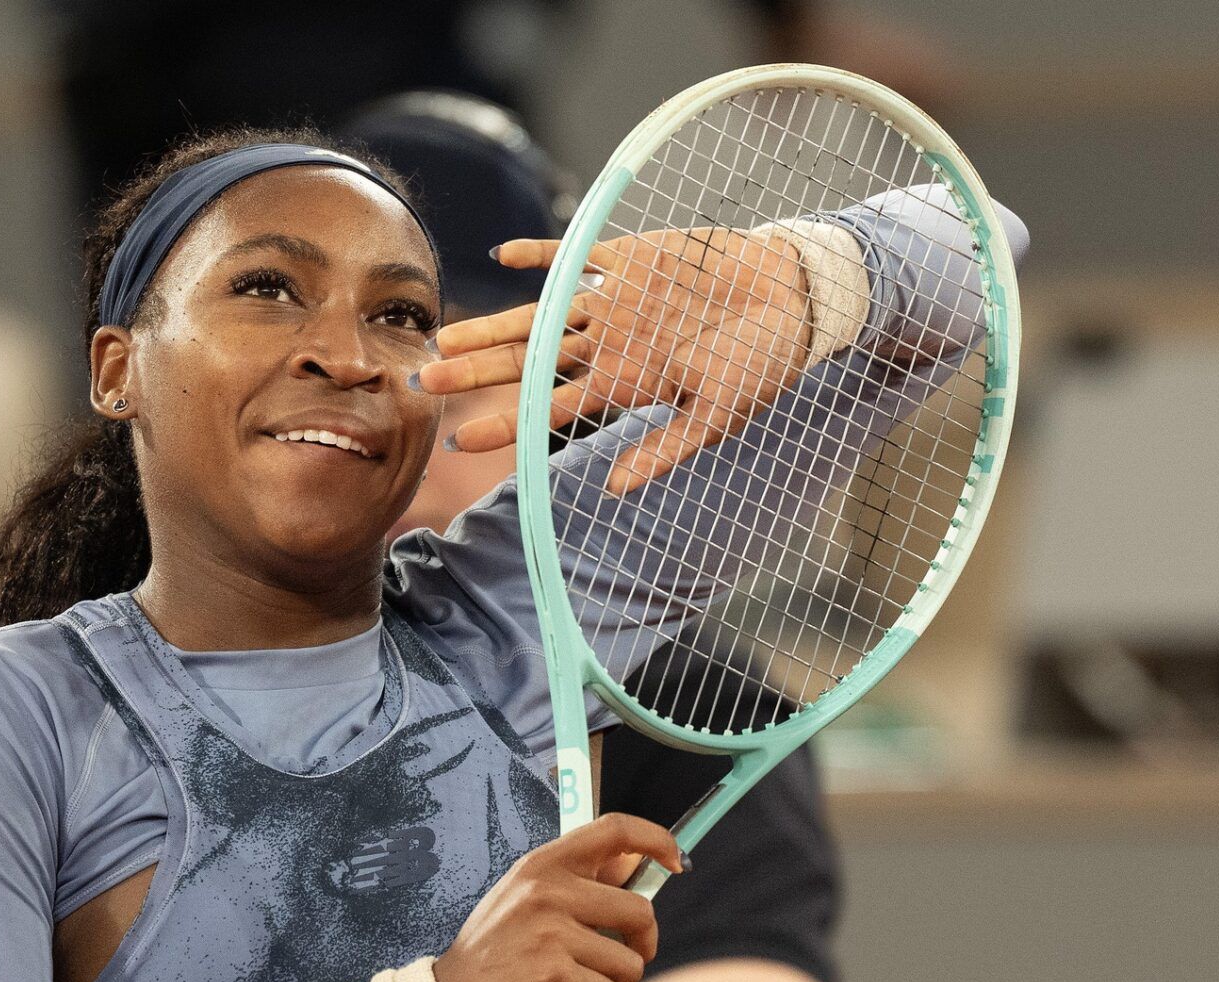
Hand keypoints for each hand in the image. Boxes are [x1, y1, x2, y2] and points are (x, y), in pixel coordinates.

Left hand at [418, 228, 810, 492]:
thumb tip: (615, 489)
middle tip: (424, 385)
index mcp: (623, 383)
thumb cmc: (761, 363)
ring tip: (444, 338)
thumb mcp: (718, 415)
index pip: (548, 409)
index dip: (505, 424)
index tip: (459, 442)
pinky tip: (504, 256)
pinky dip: (542, 256)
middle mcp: (607, 344)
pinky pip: (575, 257)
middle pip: (527, 361)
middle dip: (476, 374)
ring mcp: (614, 302)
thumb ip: (664, 449)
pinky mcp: (630, 258)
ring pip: (537, 315)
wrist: (794, 297)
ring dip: (491, 325)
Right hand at [433, 812, 682, 981]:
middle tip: (620, 967)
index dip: (655, 840)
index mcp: (539, 868)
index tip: (675, 861)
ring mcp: (552, 938)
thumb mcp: (518, 905)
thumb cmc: (489, 964)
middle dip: (642, 946)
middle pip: (639, 911)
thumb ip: (568, 886)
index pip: (612, 831)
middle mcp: (546, 894)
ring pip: (630, 966)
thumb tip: (630, 869)